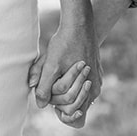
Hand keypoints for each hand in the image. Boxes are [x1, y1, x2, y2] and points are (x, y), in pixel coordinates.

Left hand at [28, 13, 101, 129]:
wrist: (79, 24)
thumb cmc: (65, 44)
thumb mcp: (51, 65)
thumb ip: (44, 87)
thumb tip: (40, 105)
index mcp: (88, 91)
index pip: (69, 111)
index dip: (55, 106)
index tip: (47, 95)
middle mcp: (95, 90)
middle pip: (72, 103)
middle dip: (57, 96)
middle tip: (49, 78)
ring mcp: (96, 81)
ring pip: (74, 93)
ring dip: (62, 88)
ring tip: (56, 71)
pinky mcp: (94, 73)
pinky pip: (79, 84)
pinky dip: (69, 81)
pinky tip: (64, 66)